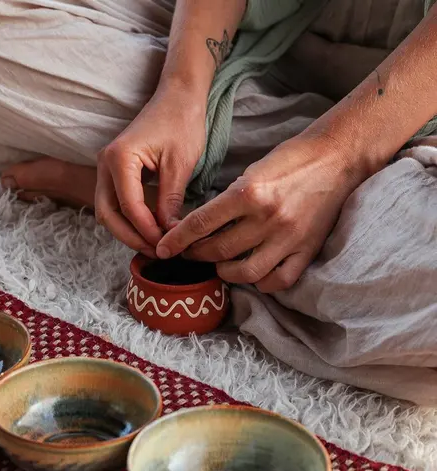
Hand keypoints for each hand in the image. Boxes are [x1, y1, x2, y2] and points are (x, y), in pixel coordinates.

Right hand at [94, 88, 206, 255]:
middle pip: (107, 214)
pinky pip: (114, 202)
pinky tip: (149, 228)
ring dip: (127, 230)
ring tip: (154, 243)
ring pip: (107, 211)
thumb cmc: (181, 122)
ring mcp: (105, 167)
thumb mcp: (180, 164)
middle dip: (130, 236)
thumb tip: (169, 233)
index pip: (128, 206)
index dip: (146, 229)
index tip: (166, 244)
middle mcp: (105, 163)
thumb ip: (170, 200)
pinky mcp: (113, 171)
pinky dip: (128, 219)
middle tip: (156, 251)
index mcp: (120, 158)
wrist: (178, 97)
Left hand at [156, 133, 366, 291]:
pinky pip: (277, 280)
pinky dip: (260, 282)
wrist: (339, 157)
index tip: (163, 249)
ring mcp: (289, 238)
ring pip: (244, 272)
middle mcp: (268, 218)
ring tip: (219, 264)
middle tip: (188, 253)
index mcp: (250, 192)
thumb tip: (201, 227)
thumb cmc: (291, 159)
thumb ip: (229, 201)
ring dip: (224, 272)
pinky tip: (251, 272)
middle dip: (196, 255)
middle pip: (218, 251)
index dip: (177, 240)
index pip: (201, 223)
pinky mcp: (308, 250)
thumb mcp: (252, 171)